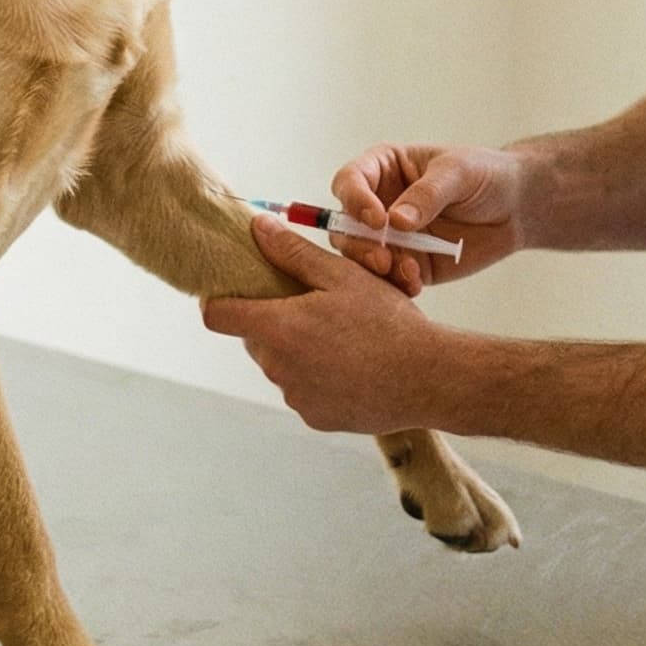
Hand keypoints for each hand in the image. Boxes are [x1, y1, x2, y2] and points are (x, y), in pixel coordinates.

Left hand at [201, 215, 448, 434]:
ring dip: (298, 349)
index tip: (236, 289)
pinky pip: (303, 391)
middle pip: (254, 338)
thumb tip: (257, 228)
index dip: (219, 299)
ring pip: (281, 364)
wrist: (428, 378)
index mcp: (278, 328)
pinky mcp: (315, 418)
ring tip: (342, 336)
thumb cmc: (387, 322)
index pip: (217, 315)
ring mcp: (296, 397)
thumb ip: (293, 252)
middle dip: (273, 320)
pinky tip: (352, 365)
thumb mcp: (342, 275)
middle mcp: (278, 368)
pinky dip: (318, 377)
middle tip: (314, 306)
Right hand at [330, 142, 523, 294]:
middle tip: (382, 258)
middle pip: (345, 225)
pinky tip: (416, 282)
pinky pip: (389, 279)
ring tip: (401, 271)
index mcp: (382, 168)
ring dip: (374, 267)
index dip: (355, 201)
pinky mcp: (406, 263)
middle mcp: (378, 203)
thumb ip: (427, 194)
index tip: (377, 220)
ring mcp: (390, 236)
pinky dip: (397, 284)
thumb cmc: (484, 175)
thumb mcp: (458, 173)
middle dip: (358, 244)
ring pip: (361, 256)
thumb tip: (395, 221)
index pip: (350, 181)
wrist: (515, 207)